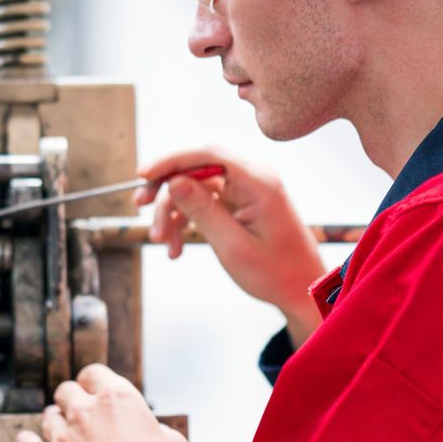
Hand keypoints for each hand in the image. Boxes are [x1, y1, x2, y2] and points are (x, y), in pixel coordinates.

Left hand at [13, 364, 188, 441]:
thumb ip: (158, 430)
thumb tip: (155, 433)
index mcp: (116, 397)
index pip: (93, 373)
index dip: (93, 382)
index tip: (95, 390)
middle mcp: (84, 411)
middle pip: (66, 392)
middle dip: (72, 399)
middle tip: (79, 412)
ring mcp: (63, 437)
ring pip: (49, 417)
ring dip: (55, 421)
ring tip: (61, 429)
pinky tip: (25, 439)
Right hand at [136, 148, 325, 342]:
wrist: (302, 290)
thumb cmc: (276, 273)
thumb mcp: (233, 246)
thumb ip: (203, 211)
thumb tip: (174, 181)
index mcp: (259, 181)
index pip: (208, 152)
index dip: (171, 158)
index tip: (143, 173)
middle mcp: (253, 177)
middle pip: (196, 164)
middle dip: (166, 186)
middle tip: (140, 206)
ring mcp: (245, 189)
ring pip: (195, 186)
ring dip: (172, 211)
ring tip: (162, 241)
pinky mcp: (239, 202)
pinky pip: (203, 201)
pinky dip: (186, 220)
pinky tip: (176, 246)